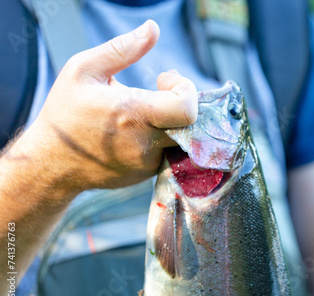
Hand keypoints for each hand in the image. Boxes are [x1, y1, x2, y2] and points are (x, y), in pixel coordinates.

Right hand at [15, 20, 197, 191]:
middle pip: (189, 123)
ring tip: (141, 111)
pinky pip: (166, 152)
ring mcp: (147, 163)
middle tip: (157, 92)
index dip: (184, 88)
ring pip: (179, 138)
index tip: (164, 80)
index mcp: (133, 114)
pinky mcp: (146, 175)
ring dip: (169, 120)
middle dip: (180, 102)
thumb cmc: (64, 113)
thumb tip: (153, 28)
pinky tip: (134, 130)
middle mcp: (145, 143)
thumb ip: (122, 49)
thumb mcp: (84, 71)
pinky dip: (159, 138)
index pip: (187, 107)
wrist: (50, 163)